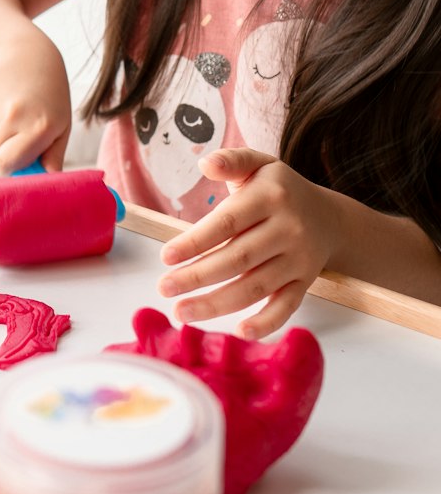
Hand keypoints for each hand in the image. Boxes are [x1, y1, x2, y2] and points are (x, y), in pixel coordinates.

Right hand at [0, 30, 71, 178]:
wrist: (27, 55)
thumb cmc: (49, 96)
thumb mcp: (62, 127)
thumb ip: (53, 159)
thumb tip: (44, 186)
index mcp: (37, 126)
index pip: (4, 165)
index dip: (0, 180)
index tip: (4, 185)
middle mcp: (10, 115)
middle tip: (8, 159)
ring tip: (5, 134)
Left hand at [156, 147, 346, 338]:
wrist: (329, 216)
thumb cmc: (278, 189)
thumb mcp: (258, 165)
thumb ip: (231, 161)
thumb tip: (205, 163)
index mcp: (270, 197)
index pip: (228, 223)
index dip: (196, 242)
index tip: (166, 257)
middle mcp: (288, 229)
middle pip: (237, 259)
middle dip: (197, 277)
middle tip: (164, 288)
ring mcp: (298, 259)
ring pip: (255, 287)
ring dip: (217, 304)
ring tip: (182, 311)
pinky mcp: (305, 282)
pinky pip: (286, 306)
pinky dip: (266, 322)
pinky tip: (239, 332)